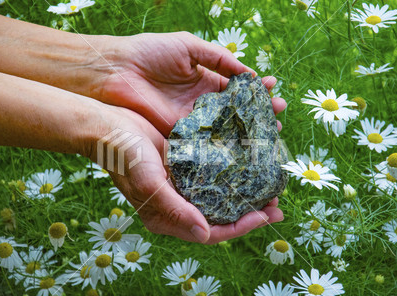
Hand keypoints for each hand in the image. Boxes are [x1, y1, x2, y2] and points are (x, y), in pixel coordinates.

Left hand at [93, 32, 286, 134]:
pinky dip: (225, 146)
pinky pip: (206, 143)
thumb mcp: (189, 46)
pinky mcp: (180, 136)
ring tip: (272, 132)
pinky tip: (244, 148)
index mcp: (206, 80)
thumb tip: (248, 72)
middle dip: (260, 112)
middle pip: (237, 111)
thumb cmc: (150, 52)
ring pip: (226, 129)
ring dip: (249, 132)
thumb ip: (218, 58)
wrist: (116, 71)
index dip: (257, 90)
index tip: (274, 91)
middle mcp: (203, 103)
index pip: (238, 88)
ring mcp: (193, 121)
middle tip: (280, 115)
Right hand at [94, 107, 283, 243]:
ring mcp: (183, 187)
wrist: (108, 125)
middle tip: (277, 204)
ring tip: (270, 185)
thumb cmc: (123, 154)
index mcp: (167, 217)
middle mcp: (178, 205)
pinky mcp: (185, 167)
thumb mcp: (148, 181)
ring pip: (220, 197)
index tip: (266, 215)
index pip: (211, 232)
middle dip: (250, 214)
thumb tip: (204, 235)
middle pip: (221, 217)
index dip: (241, 227)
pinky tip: (250, 163)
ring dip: (245, 193)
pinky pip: (214, 175)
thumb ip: (174, 209)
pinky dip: (233, 172)